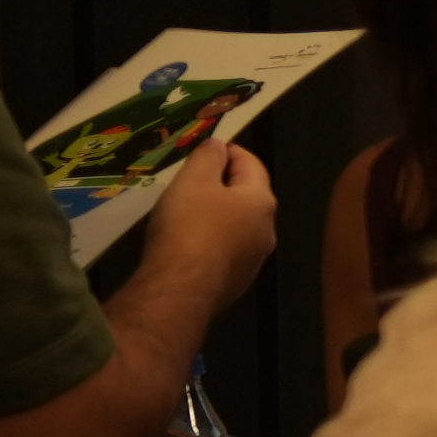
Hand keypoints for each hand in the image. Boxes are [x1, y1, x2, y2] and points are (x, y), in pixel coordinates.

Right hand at [137, 138, 276, 301]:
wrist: (180, 290)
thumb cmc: (189, 227)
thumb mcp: (194, 180)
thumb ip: (208, 157)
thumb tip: (219, 146)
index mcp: (261, 202)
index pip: (251, 164)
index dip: (229, 151)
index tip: (205, 147)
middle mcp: (264, 231)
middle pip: (241, 197)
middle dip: (214, 185)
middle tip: (185, 179)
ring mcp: (250, 261)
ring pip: (227, 227)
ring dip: (204, 215)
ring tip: (173, 210)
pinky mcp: (231, 283)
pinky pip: (215, 252)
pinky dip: (198, 241)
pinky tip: (172, 242)